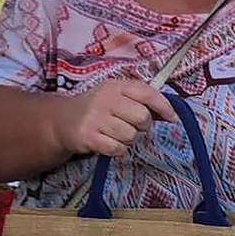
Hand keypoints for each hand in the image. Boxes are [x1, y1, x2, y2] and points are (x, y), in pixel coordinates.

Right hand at [51, 80, 176, 158]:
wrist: (62, 121)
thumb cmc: (98, 109)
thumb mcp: (117, 97)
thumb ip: (142, 102)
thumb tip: (171, 113)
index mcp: (116, 86)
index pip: (146, 92)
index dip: (164, 106)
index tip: (172, 118)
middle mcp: (105, 99)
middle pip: (142, 117)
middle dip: (143, 125)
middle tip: (133, 126)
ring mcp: (95, 118)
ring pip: (130, 135)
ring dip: (128, 139)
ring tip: (117, 134)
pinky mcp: (87, 136)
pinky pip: (117, 148)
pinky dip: (117, 149)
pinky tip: (108, 142)